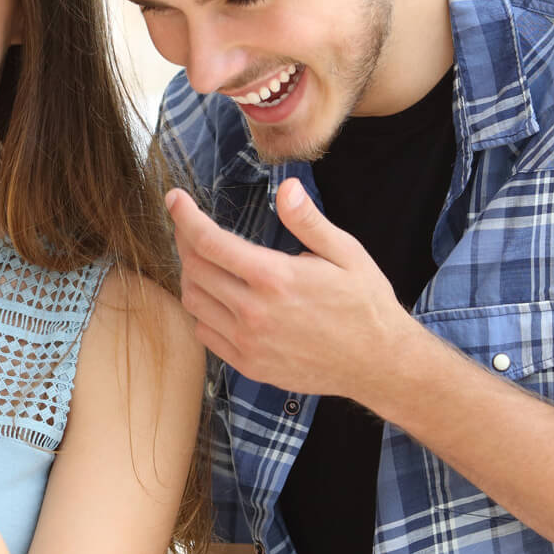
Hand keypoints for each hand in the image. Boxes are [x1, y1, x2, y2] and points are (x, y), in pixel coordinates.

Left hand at [165, 180, 415, 402]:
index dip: (185, 217)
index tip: (175, 199)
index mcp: (275, 278)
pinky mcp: (249, 365)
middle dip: (185, 240)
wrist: (378, 364)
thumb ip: (309, 221)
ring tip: (203, 259)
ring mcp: (248, 343)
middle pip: (194, 269)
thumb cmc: (365, 305)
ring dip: (191, 276)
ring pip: (194, 302)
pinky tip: (218, 297)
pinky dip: (202, 310)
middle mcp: (254, 312)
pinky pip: (206, 333)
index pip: (209, 242)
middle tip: (190, 226)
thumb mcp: (347, 254)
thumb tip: (286, 188)